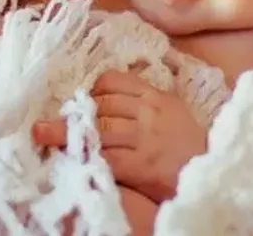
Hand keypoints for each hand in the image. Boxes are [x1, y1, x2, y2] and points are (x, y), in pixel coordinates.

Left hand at [32, 70, 206, 202]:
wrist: (210, 172)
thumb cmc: (189, 145)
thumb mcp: (172, 112)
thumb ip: (144, 102)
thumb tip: (106, 99)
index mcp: (155, 96)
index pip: (113, 81)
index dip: (91, 90)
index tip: (80, 102)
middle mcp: (149, 112)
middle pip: (102, 104)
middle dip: (74, 113)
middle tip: (48, 121)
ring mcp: (145, 138)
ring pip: (98, 127)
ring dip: (66, 132)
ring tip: (41, 133)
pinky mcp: (141, 164)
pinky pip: (107, 157)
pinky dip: (85, 155)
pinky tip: (68, 157)